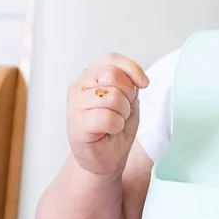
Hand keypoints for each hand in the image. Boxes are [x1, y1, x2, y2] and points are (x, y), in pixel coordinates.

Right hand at [66, 52, 148, 178]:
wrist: (105, 159)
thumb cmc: (114, 129)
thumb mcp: (127, 99)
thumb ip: (129, 83)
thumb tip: (138, 78)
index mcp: (88, 77)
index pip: (111, 59)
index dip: (132, 69)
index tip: (143, 84)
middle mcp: (78, 88)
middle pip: (113, 76)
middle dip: (128, 94)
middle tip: (123, 110)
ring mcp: (75, 107)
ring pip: (113, 97)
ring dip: (123, 113)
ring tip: (115, 122)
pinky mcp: (77, 126)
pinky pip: (108, 117)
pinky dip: (117, 126)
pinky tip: (110, 131)